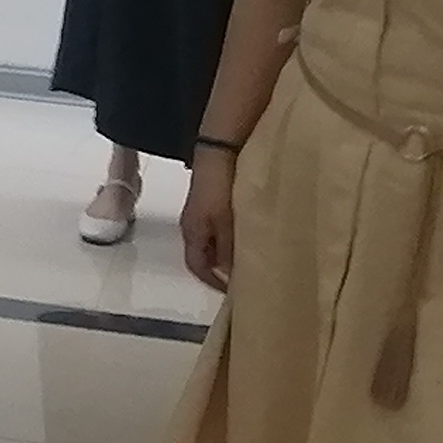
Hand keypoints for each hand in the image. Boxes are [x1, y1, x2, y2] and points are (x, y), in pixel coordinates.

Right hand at [181, 152, 235, 289]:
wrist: (219, 151)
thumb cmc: (219, 189)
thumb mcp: (225, 223)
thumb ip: (228, 249)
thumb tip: (231, 274)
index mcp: (192, 233)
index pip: (197, 266)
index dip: (213, 281)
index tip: (233, 292)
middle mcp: (193, 224)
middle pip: (204, 255)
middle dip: (221, 268)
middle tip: (244, 276)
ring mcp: (202, 211)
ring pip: (214, 240)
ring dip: (228, 251)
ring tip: (250, 256)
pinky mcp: (213, 200)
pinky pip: (221, 226)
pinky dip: (232, 235)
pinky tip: (248, 233)